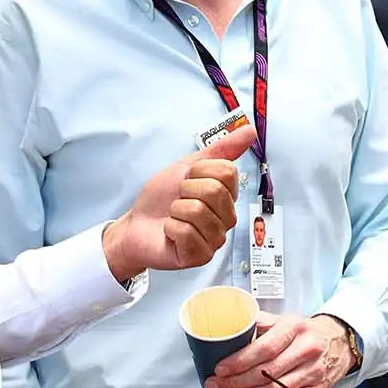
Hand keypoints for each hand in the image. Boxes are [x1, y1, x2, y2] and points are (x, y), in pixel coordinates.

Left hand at [102, 125, 253, 280]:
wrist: (136, 224)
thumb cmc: (162, 198)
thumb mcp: (189, 166)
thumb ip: (222, 149)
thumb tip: (250, 131)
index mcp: (227, 196)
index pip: (227, 172)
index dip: (199, 171)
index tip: (188, 179)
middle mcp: (226, 219)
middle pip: (214, 191)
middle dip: (185, 190)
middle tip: (178, 199)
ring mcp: (215, 239)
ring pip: (198, 211)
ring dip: (176, 210)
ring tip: (174, 216)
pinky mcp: (200, 256)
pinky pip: (186, 231)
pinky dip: (170, 228)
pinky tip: (171, 233)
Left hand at [206, 313, 353, 387]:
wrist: (339, 340)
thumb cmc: (307, 331)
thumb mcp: (285, 319)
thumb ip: (259, 323)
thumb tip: (230, 328)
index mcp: (294, 328)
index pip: (264, 348)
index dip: (239, 361)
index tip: (221, 369)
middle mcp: (306, 349)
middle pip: (266, 372)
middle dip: (236, 382)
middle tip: (218, 386)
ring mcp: (314, 371)